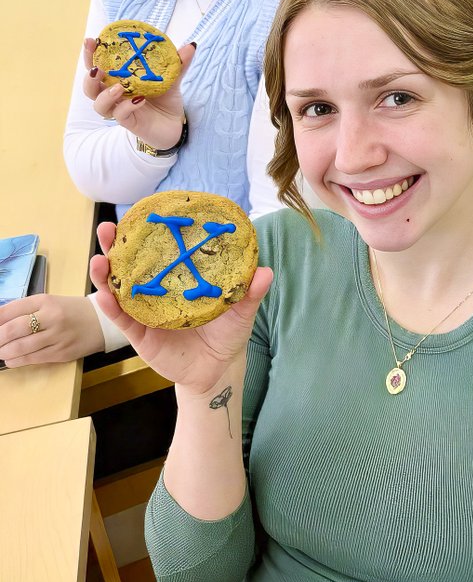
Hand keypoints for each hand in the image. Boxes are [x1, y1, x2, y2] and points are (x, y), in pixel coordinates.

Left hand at [0, 294, 103, 367]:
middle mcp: (51, 317)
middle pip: (12, 329)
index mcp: (45, 301)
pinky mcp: (61, 353)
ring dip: (4, 351)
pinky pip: (32, 358)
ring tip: (1, 352)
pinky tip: (12, 359)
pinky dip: (16, 360)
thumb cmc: (71, 311)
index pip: (10, 310)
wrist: (102, 322)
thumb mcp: (49, 303)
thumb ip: (25, 311)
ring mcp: (57, 336)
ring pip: (20, 347)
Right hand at [82, 37, 195, 151]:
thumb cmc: (166, 100)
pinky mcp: (129, 123)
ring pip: (99, 104)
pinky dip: (127, 106)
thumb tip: (190, 45)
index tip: (90, 40)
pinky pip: (120, 115)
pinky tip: (139, 100)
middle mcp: (115, 95)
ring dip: (105, 94)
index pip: (97, 65)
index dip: (90, 54)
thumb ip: (178, 63)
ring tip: (118, 87)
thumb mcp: (172, 79)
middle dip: (89, 76)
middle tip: (96, 67)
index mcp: (119, 79)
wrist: (176, 126)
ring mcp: (120, 110)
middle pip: (90, 87)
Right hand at [88, 222, 272, 396]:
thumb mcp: (240, 311)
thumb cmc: (228, 334)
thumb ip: (249, 292)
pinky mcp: (140, 335)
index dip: (148, 231)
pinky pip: (123, 320)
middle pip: (131, 263)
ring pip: (119, 289)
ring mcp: (145, 311)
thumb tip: (265, 271)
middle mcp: (157, 290)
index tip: (140, 211)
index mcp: (178, 277)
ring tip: (99, 260)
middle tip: (108, 228)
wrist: (217, 370)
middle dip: (116, 245)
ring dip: (105, 273)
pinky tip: (104, 297)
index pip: (160, 249)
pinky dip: (112, 308)